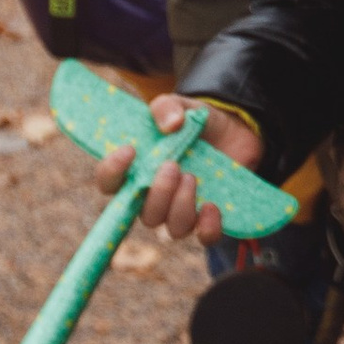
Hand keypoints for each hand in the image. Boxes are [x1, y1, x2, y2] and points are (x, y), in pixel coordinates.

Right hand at [95, 95, 261, 248]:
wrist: (234, 129)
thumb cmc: (195, 123)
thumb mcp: (180, 106)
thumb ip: (167, 107)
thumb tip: (171, 124)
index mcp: (138, 171)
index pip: (109, 183)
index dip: (112, 172)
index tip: (130, 150)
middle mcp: (155, 198)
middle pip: (144, 214)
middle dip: (158, 192)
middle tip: (173, 165)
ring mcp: (183, 209)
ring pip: (172, 228)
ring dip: (180, 206)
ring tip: (192, 177)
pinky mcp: (210, 216)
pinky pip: (205, 237)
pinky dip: (208, 227)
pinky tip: (212, 205)